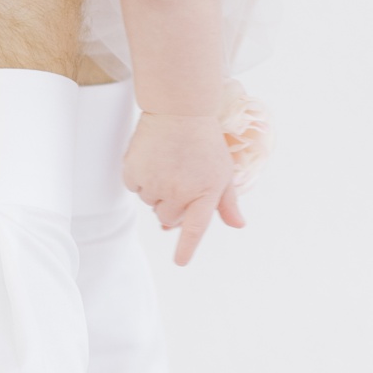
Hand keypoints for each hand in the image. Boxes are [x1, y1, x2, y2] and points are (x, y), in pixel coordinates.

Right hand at [124, 111, 243, 266]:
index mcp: (204, 192)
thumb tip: (238, 224)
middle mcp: (179, 191)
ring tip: (168, 164)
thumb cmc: (204, 141)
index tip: (180, 262)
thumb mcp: (223, 172)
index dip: (186, 247)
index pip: (194, 228)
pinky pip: (135, 188)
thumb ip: (228, 202)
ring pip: (151, 203)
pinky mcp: (134, 172)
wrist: (178, 111)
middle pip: (169, 218)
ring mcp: (155, 182)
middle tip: (179, 180)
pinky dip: (141, 178)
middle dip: (173, 206)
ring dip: (157, 191)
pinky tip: (153, 160)